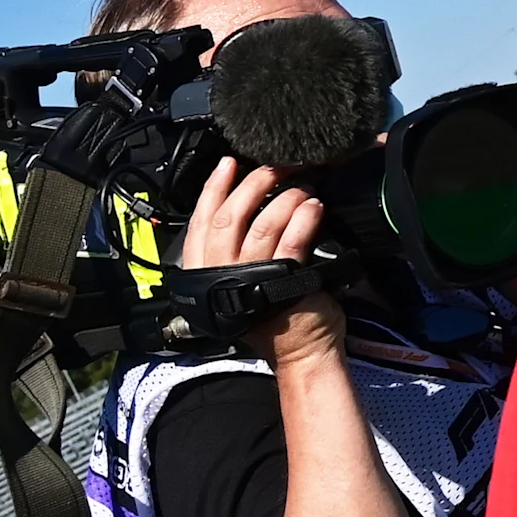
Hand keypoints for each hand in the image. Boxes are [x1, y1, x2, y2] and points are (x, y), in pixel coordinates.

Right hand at [182, 156, 343, 366]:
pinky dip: (304, 217)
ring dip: (286, 197)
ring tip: (304, 187)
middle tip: (276, 166)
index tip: (227, 163)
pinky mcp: (283, 280)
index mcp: (205, 271)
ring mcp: (249, 277)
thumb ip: (235, 251)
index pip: (201, 221)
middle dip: (254, 182)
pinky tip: (315, 207)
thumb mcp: (240, 281)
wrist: (301, 352)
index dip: (213, 188)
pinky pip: (292, 239)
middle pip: (230, 215)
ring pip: (263, 222)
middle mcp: (221, 273)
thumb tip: (250, 204)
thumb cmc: (275, 314)